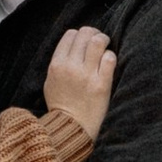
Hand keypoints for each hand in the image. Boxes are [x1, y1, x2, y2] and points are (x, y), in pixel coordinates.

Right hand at [42, 22, 116, 145]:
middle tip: (99, 41)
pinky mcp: (102, 84)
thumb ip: (59, 62)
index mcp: (56, 64)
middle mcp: (70, 67)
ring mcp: (86, 75)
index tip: (86, 42)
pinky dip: (111, 57)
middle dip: (94, 34)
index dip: (80, 35)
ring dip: (104, 41)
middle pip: (85, 33)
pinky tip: (109, 63)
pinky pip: (109, 58)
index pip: (70, 34)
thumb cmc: (61, 105)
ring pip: (98, 41)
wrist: (71, 127)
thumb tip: (73, 46)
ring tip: (105, 47)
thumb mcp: (50, 81)